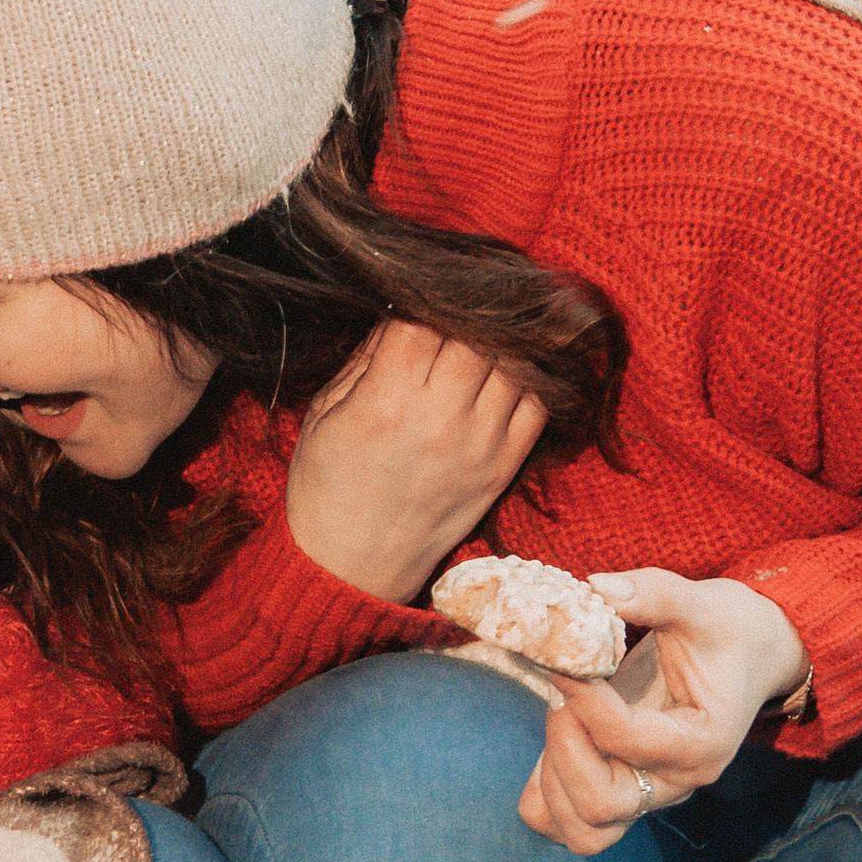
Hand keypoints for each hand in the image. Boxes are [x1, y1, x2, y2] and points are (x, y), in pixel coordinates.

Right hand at [283, 321, 549, 600]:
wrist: (349, 568)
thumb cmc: (327, 487)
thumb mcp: (325, 412)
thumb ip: (368, 358)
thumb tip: (409, 310)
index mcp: (385, 403)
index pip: (425, 321)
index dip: (426, 298)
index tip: (423, 293)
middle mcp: (438, 421)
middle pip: (478, 335)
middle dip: (471, 314)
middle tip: (466, 302)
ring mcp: (478, 447)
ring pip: (515, 364)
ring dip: (505, 341)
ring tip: (493, 327)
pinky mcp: (501, 470)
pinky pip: (536, 406)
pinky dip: (529, 381)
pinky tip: (510, 370)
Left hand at [518, 570, 809, 855]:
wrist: (751, 656)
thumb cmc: (729, 630)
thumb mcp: (702, 603)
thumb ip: (653, 593)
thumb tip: (593, 588)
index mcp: (703, 742)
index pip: (625, 738)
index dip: (581, 697)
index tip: (561, 656)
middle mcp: (677, 782)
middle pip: (600, 803)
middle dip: (563, 744)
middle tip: (562, 688)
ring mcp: (651, 795)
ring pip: (582, 828)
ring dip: (552, 777)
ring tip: (561, 715)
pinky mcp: (626, 795)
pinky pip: (571, 826)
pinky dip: (548, 796)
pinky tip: (553, 745)